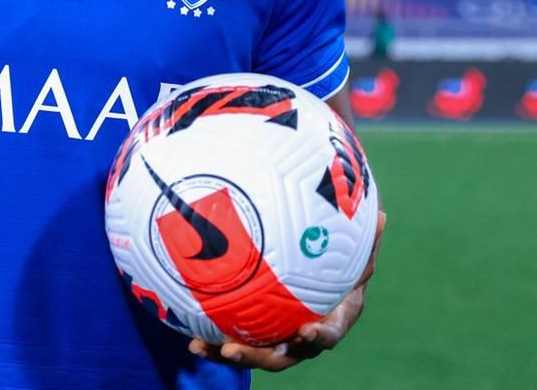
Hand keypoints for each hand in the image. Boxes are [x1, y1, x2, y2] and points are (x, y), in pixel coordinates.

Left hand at [189, 210, 385, 370]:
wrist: (320, 267)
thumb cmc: (338, 252)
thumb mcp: (351, 243)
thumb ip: (362, 234)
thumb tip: (383, 216)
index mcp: (335, 315)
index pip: (332, 330)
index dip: (321, 335)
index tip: (307, 332)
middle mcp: (307, 333)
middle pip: (286, 354)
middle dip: (259, 357)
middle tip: (234, 349)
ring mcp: (282, 336)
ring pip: (257, 353)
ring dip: (229, 353)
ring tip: (202, 347)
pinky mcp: (260, 331)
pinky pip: (239, 338)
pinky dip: (216, 340)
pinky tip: (190, 337)